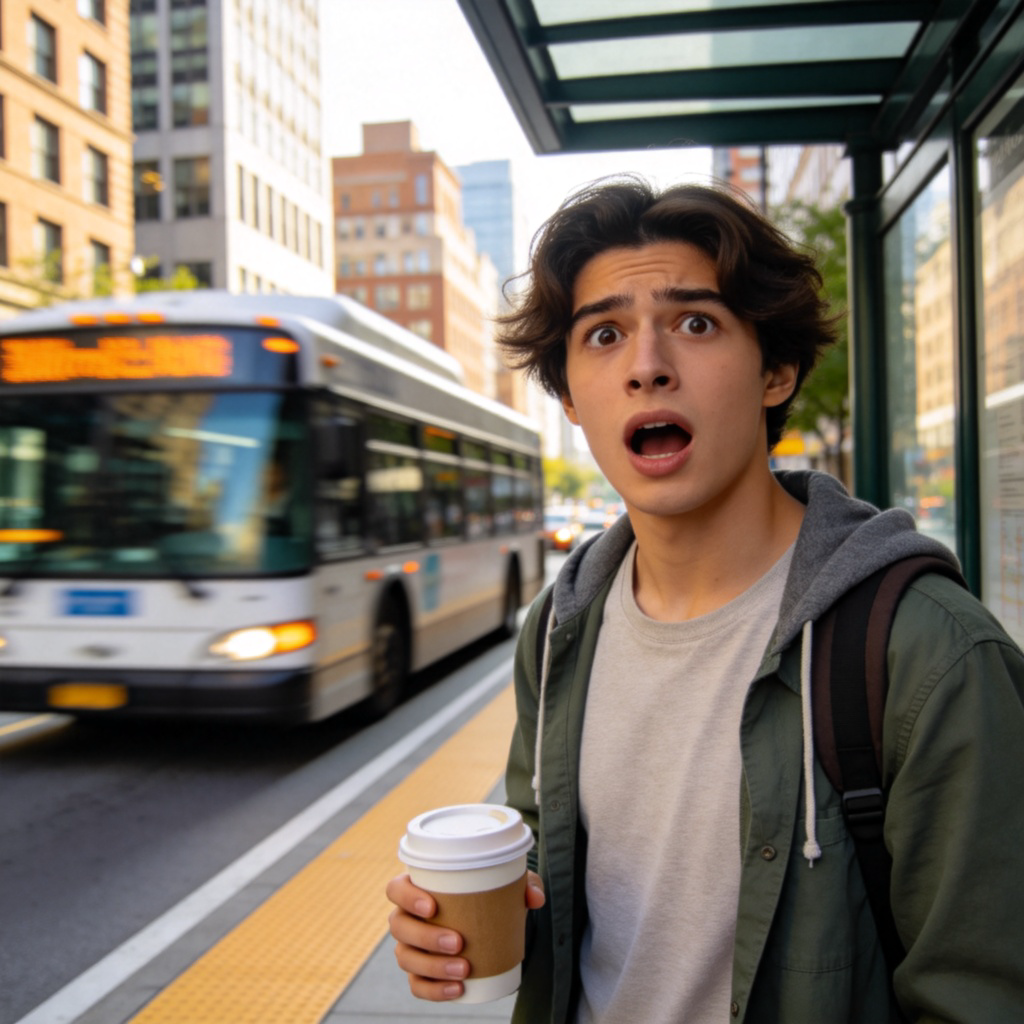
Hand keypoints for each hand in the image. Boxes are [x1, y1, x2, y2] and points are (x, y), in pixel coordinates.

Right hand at [386, 870, 545, 1000]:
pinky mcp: (419, 972)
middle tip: (459, 942)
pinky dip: (434, 990)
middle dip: (427, 937)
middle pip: (399, 926)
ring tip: (464, 970)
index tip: (433, 906)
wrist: (490, 924)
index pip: (396, 888)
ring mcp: (410, 946)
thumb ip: (524, 884)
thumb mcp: (508, 885)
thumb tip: (535, 898)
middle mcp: (407, 917)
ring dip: (432, 966)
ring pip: (405, 958)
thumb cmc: (489, 895)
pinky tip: (457, 990)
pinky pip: (417, 985)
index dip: (407, 897)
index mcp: (417, 887)